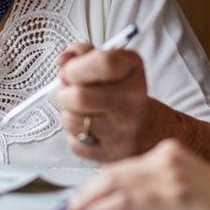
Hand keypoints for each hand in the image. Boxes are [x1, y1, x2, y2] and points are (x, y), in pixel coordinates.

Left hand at [54, 42, 151, 161]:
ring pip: (71, 121)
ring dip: (67, 115)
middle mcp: (133, 100)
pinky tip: (89, 130)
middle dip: (63, 94)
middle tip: (68, 93)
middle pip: (79, 97)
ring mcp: (124, 130)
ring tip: (80, 112)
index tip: (69, 71)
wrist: (147, 128)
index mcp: (132, 69)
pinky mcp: (111, 155)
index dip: (76, 66)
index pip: (104, 62)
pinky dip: (74, 136)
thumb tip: (62, 61)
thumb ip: (83, 54)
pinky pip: (74, 144)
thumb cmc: (119, 90)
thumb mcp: (109, 63)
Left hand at [64, 139, 209, 209]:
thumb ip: (156, 193)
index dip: (95, 184)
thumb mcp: (186, 194)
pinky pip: (133, 201)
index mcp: (170, 154)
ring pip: (118, 185)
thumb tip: (118, 207)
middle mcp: (168, 158)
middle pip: (114, 173)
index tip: (77, 199)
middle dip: (86, 192)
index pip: (122, 168)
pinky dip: (108, 208)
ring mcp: (173, 176)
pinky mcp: (178, 195)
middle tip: (66, 208)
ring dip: (90, 201)